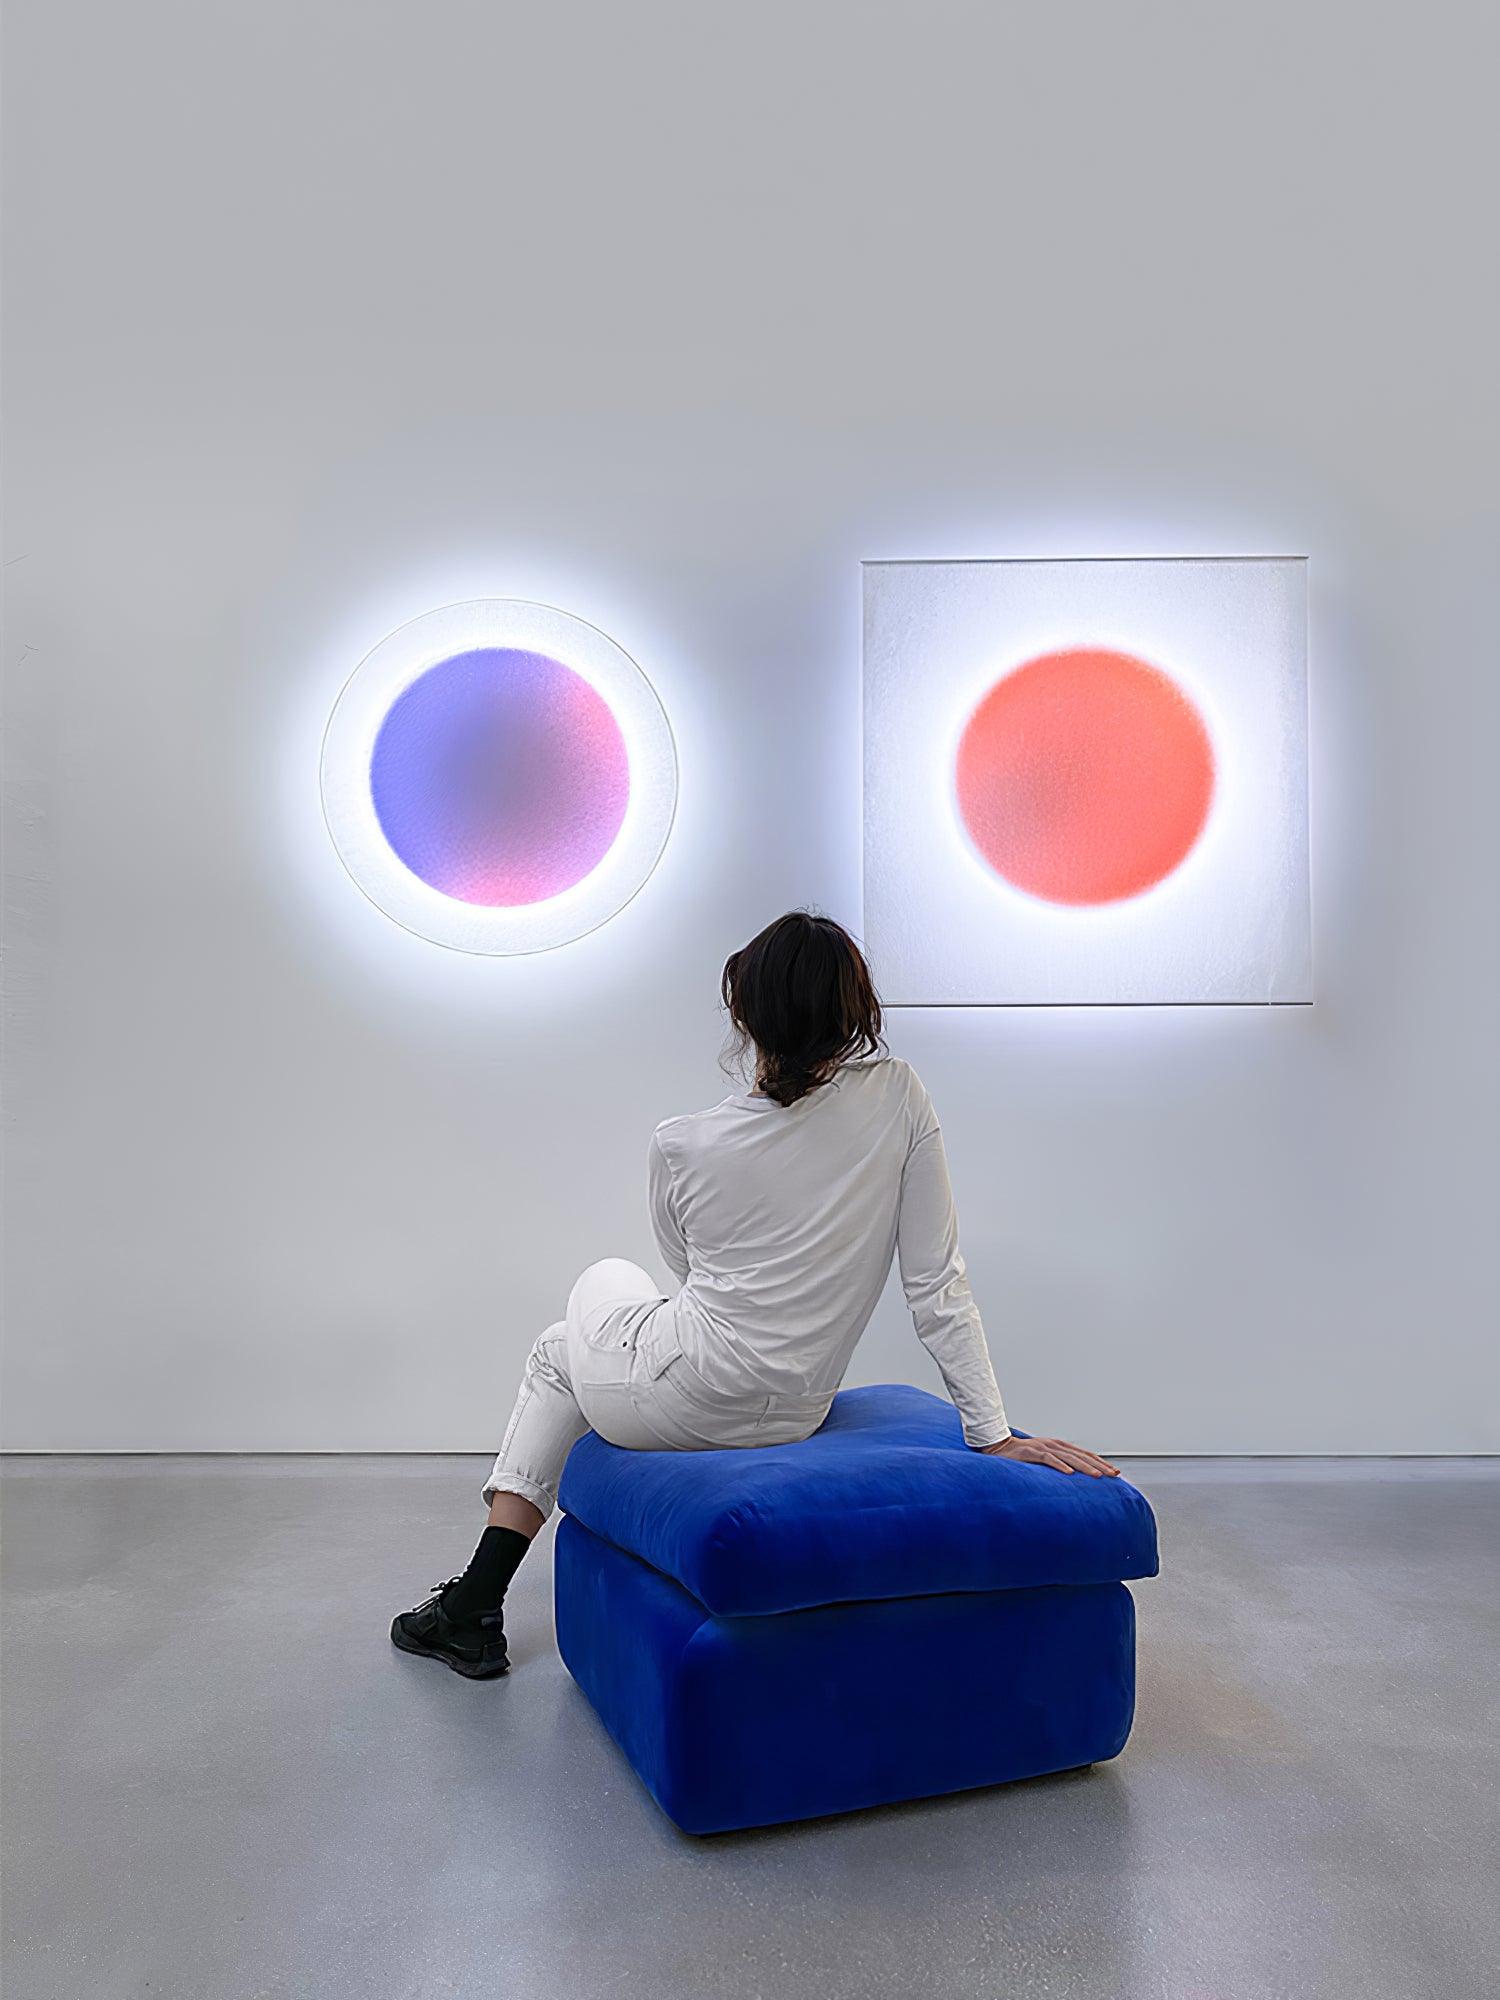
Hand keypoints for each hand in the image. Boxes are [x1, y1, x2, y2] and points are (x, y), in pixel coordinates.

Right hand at [980, 1434, 1119, 1476]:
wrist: (999, 1447)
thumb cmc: (1022, 1456)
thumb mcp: (1044, 1460)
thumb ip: (1058, 1466)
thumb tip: (1075, 1480)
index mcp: (1059, 1447)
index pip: (1085, 1454)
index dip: (1100, 1462)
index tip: (1114, 1472)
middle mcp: (1054, 1445)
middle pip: (1081, 1455)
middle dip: (1099, 1465)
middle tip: (1113, 1475)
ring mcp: (1043, 1447)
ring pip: (1069, 1457)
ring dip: (1084, 1466)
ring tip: (1097, 1476)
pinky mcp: (1031, 1452)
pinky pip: (1048, 1459)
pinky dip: (1059, 1465)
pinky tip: (1069, 1473)